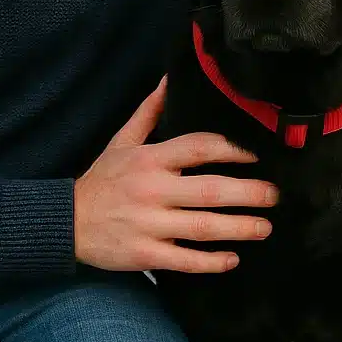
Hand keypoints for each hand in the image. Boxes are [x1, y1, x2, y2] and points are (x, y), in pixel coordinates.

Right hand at [74, 77, 279, 273]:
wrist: (67, 222)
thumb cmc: (102, 179)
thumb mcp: (122, 141)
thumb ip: (149, 111)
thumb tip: (170, 79)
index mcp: (150, 158)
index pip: (199, 148)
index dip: (233, 150)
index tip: (257, 155)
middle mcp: (152, 189)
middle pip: (210, 190)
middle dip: (248, 193)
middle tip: (274, 195)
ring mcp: (149, 224)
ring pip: (203, 226)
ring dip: (239, 228)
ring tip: (265, 227)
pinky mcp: (145, 255)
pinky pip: (185, 260)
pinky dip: (212, 262)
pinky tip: (233, 259)